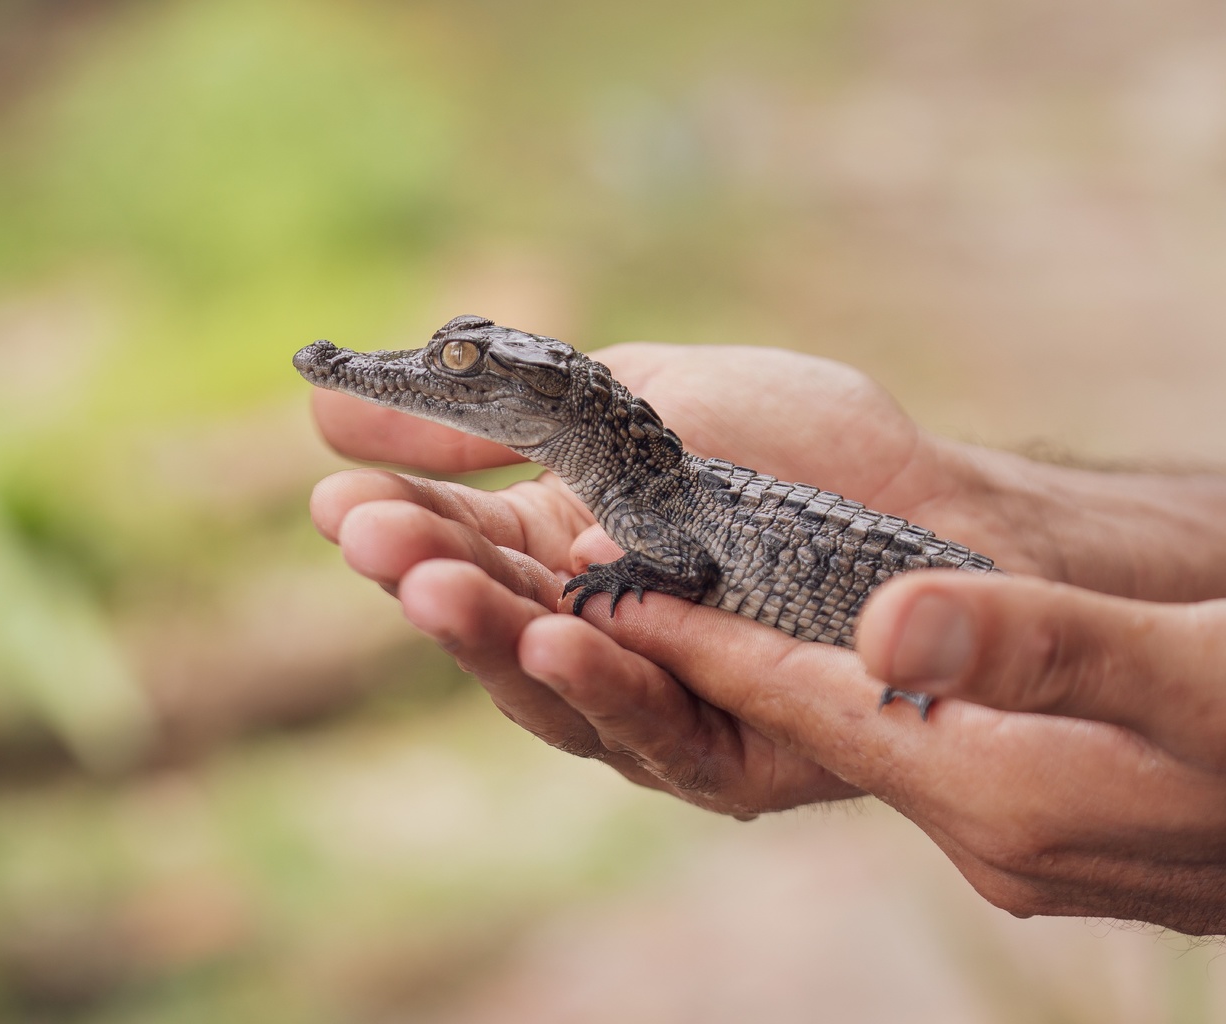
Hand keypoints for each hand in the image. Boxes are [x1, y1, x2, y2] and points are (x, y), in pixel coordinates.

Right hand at [309, 342, 1033, 812]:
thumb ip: (496, 419)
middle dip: (427, 578)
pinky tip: (563, 632)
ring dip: (489, 637)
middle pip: (491, 624)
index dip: (399, 525)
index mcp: (562, 551)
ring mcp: (657, 699)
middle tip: (369, 535)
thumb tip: (329, 409)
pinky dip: (607, 684)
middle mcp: (596, 636)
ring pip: (550, 690)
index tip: (336, 496)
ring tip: (432, 583)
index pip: (461, 547)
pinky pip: (655, 731)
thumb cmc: (793, 446)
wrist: (940, 504)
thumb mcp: (627, 403)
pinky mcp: (727, 750)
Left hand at [551, 570, 1225, 933]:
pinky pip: (911, 749)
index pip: (804, 698)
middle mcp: (985, 831)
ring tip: (678, 606)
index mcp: (999, 789)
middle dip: (699, 653)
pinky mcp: (1046, 824)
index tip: (600, 572)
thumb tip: (885, 630)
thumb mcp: (1192, 671)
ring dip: (767, 671)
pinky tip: (836, 660)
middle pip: (804, 725)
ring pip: (853, 736)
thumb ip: (1041, 649)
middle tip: (600, 579)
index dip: (697, 633)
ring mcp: (1016, 839)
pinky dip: (852, 695)